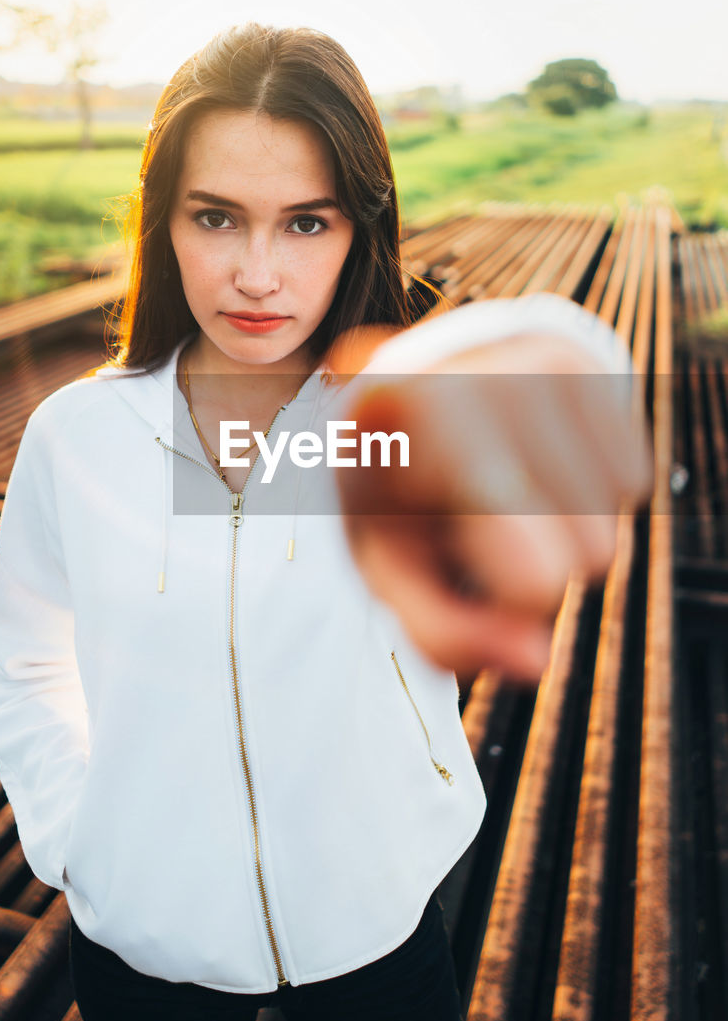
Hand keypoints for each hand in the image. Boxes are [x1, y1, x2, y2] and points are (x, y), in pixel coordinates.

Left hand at [325, 328, 652, 682]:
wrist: (413, 383)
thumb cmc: (395, 490)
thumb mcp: (387, 567)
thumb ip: (441, 631)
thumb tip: (535, 661)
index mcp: (405, 429)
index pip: (532, 577)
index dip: (517, 598)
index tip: (467, 560)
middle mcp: (477, 377)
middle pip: (590, 558)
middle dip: (539, 562)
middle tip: (472, 519)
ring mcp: (539, 361)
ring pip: (614, 523)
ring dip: (563, 527)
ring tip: (495, 486)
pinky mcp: (585, 359)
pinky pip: (631, 479)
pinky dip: (589, 487)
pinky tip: (529, 459)